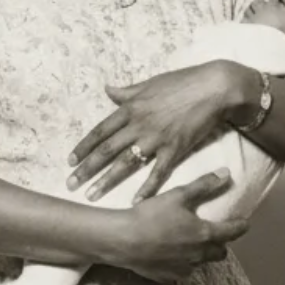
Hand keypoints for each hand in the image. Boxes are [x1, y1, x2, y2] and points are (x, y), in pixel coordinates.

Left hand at [67, 61, 247, 202]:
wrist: (213, 87)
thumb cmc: (182, 82)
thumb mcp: (149, 83)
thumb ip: (127, 91)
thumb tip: (108, 89)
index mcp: (130, 108)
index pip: (100, 131)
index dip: (83, 147)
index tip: (70, 161)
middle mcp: (138, 124)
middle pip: (106, 150)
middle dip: (87, 169)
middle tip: (71, 184)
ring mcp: (156, 138)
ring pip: (126, 163)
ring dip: (107, 181)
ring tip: (92, 195)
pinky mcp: (175, 148)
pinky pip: (158, 172)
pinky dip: (147, 188)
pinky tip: (135, 202)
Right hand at [103, 170, 244, 283]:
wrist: (123, 240)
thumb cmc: (151, 215)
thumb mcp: (179, 195)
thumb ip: (204, 185)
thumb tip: (227, 174)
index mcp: (205, 235)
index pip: (233, 232)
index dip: (240, 226)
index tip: (244, 223)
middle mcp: (199, 256)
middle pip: (220, 253)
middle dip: (220, 244)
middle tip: (212, 234)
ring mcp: (183, 269)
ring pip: (200, 264)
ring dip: (199, 255)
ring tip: (187, 244)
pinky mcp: (167, 278)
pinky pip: (180, 272)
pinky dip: (180, 264)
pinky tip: (169, 255)